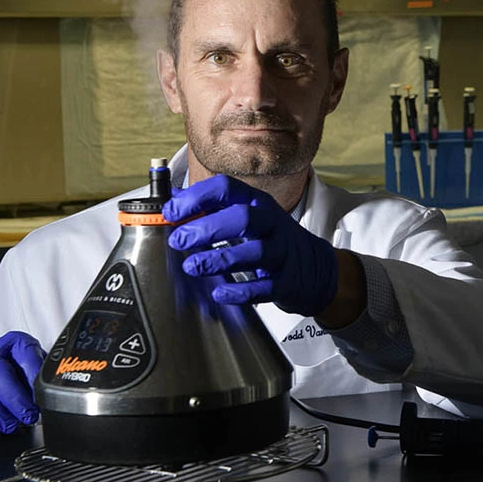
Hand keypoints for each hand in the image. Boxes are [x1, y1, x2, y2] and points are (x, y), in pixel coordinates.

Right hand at [0, 331, 44, 435]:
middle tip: (27, 416)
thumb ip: (43, 378)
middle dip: (13, 399)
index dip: (33, 375)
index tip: (43, 395)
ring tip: (11, 425)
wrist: (10, 373)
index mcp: (15, 343)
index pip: (23, 353)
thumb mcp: (41, 368)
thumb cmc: (27, 371)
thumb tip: (48, 396)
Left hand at [163, 174, 337, 315]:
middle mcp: (271, 223)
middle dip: (207, 228)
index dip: (196, 198)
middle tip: (179, 240)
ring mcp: (281, 252)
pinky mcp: (286, 281)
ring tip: (192, 266)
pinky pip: (264, 287)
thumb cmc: (268, 237)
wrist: (311, 266)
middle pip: (243, 217)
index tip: (171, 213)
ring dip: (220, 259)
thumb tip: (170, 204)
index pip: (226, 188)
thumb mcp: (245, 215)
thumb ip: (210, 209)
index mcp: (256, 202)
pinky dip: (240, 291)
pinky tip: (219, 293)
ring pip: (254, 251)